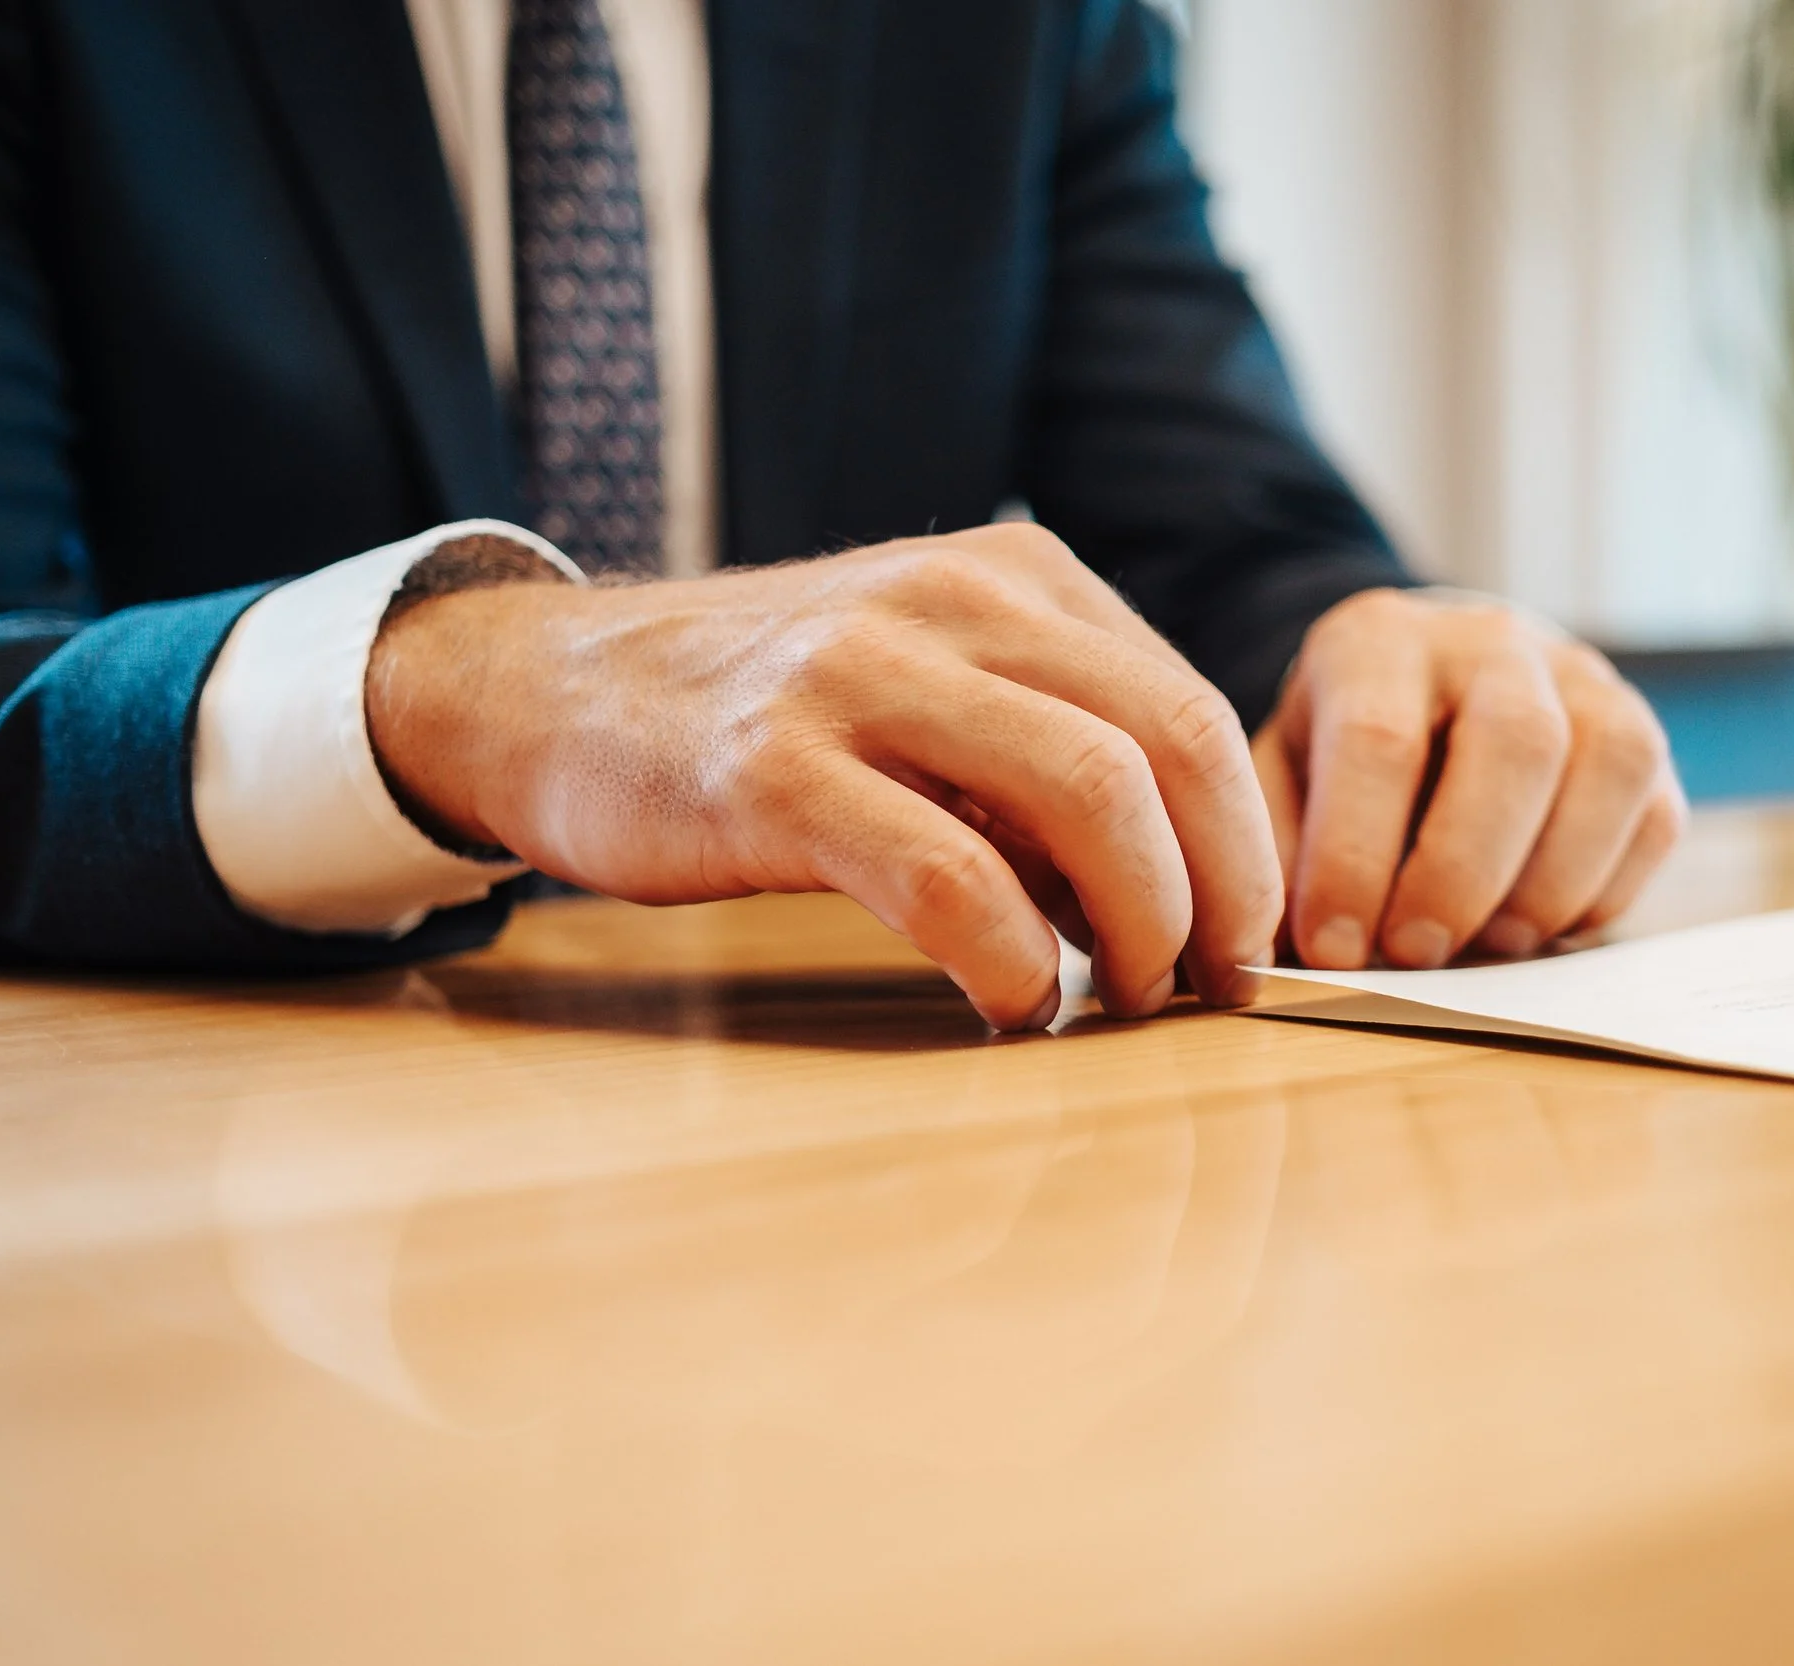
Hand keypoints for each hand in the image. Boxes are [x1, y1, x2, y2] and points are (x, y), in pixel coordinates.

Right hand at [365, 525, 1282, 1030]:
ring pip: (1089, 795)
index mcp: (1010, 578)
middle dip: (1220, 889)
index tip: (1242, 942)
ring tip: (1123, 1000)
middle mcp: (950, 603)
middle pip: (1170, 744)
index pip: (1189, 709)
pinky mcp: (774, 774)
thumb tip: (1175, 893)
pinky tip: (1013, 1005)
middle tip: (1210, 988)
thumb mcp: (926, 679)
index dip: (1245, 844)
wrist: (548, 689)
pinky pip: (951, 878)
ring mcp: (859, 678)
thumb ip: (1045, 750)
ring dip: (1141, 926)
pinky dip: (1016, 963)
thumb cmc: (762, 713)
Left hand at [1251, 589, 1686, 969]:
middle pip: (1517, 741)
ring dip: (1551, 881)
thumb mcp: (1281, 778)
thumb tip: (1283, 953)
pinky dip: (1603, 890)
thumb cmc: (1337, 754)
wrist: (1421, 689)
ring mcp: (1583, 679)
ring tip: (1490, 946)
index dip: (1356, 857)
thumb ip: (1279, 853)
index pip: (1378, 738)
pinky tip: (1541, 930)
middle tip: (1418, 954)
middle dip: (1465, 869)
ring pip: (1611, 764)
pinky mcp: (1641, 735)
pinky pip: (1654, 815)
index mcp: (1380, 641)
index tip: (1334, 947)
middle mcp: (1492, 640)